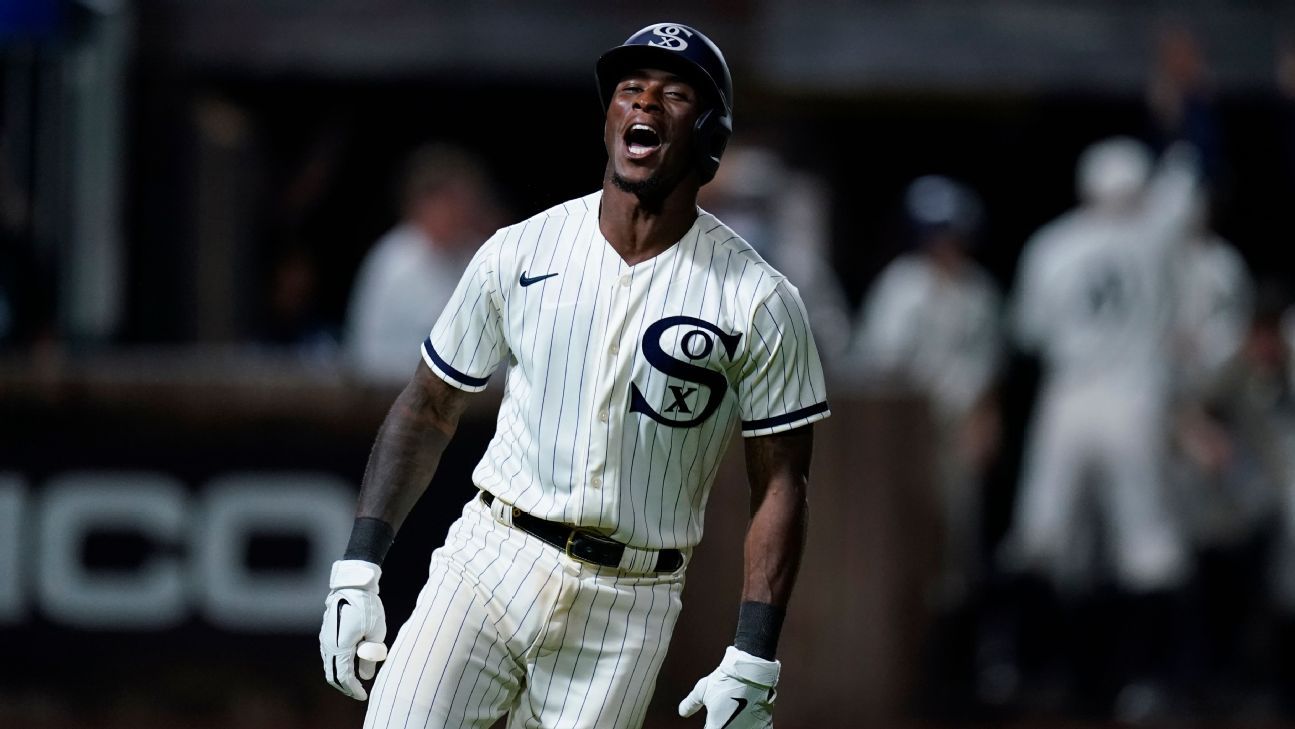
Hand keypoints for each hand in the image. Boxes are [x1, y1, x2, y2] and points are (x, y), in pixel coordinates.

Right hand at [320, 560, 387, 699]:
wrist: (354, 585)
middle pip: (333, 675)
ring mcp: (325, 638)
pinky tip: (350, 664)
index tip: (363, 695)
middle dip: (345, 686)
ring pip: (329, 665)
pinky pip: (330, 655)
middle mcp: (328, 645)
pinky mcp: (327, 632)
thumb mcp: (376, 633)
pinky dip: (338, 664)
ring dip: (341, 675)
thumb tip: (366, 675)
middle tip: (358, 692)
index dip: (353, 689)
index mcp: (340, 647)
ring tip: (355, 680)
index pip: (343, 677)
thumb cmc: (368, 607)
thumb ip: (370, 656)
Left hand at [679, 646, 779, 728]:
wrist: (750, 669)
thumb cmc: (725, 679)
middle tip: (721, 717)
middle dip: (722, 725)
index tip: (708, 723)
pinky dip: (751, 725)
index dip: (708, 727)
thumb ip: (691, 704)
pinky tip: (748, 719)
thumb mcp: (702, 690)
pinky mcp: (764, 723)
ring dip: (736, 725)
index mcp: (717, 728)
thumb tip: (682, 712)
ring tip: (733, 714)